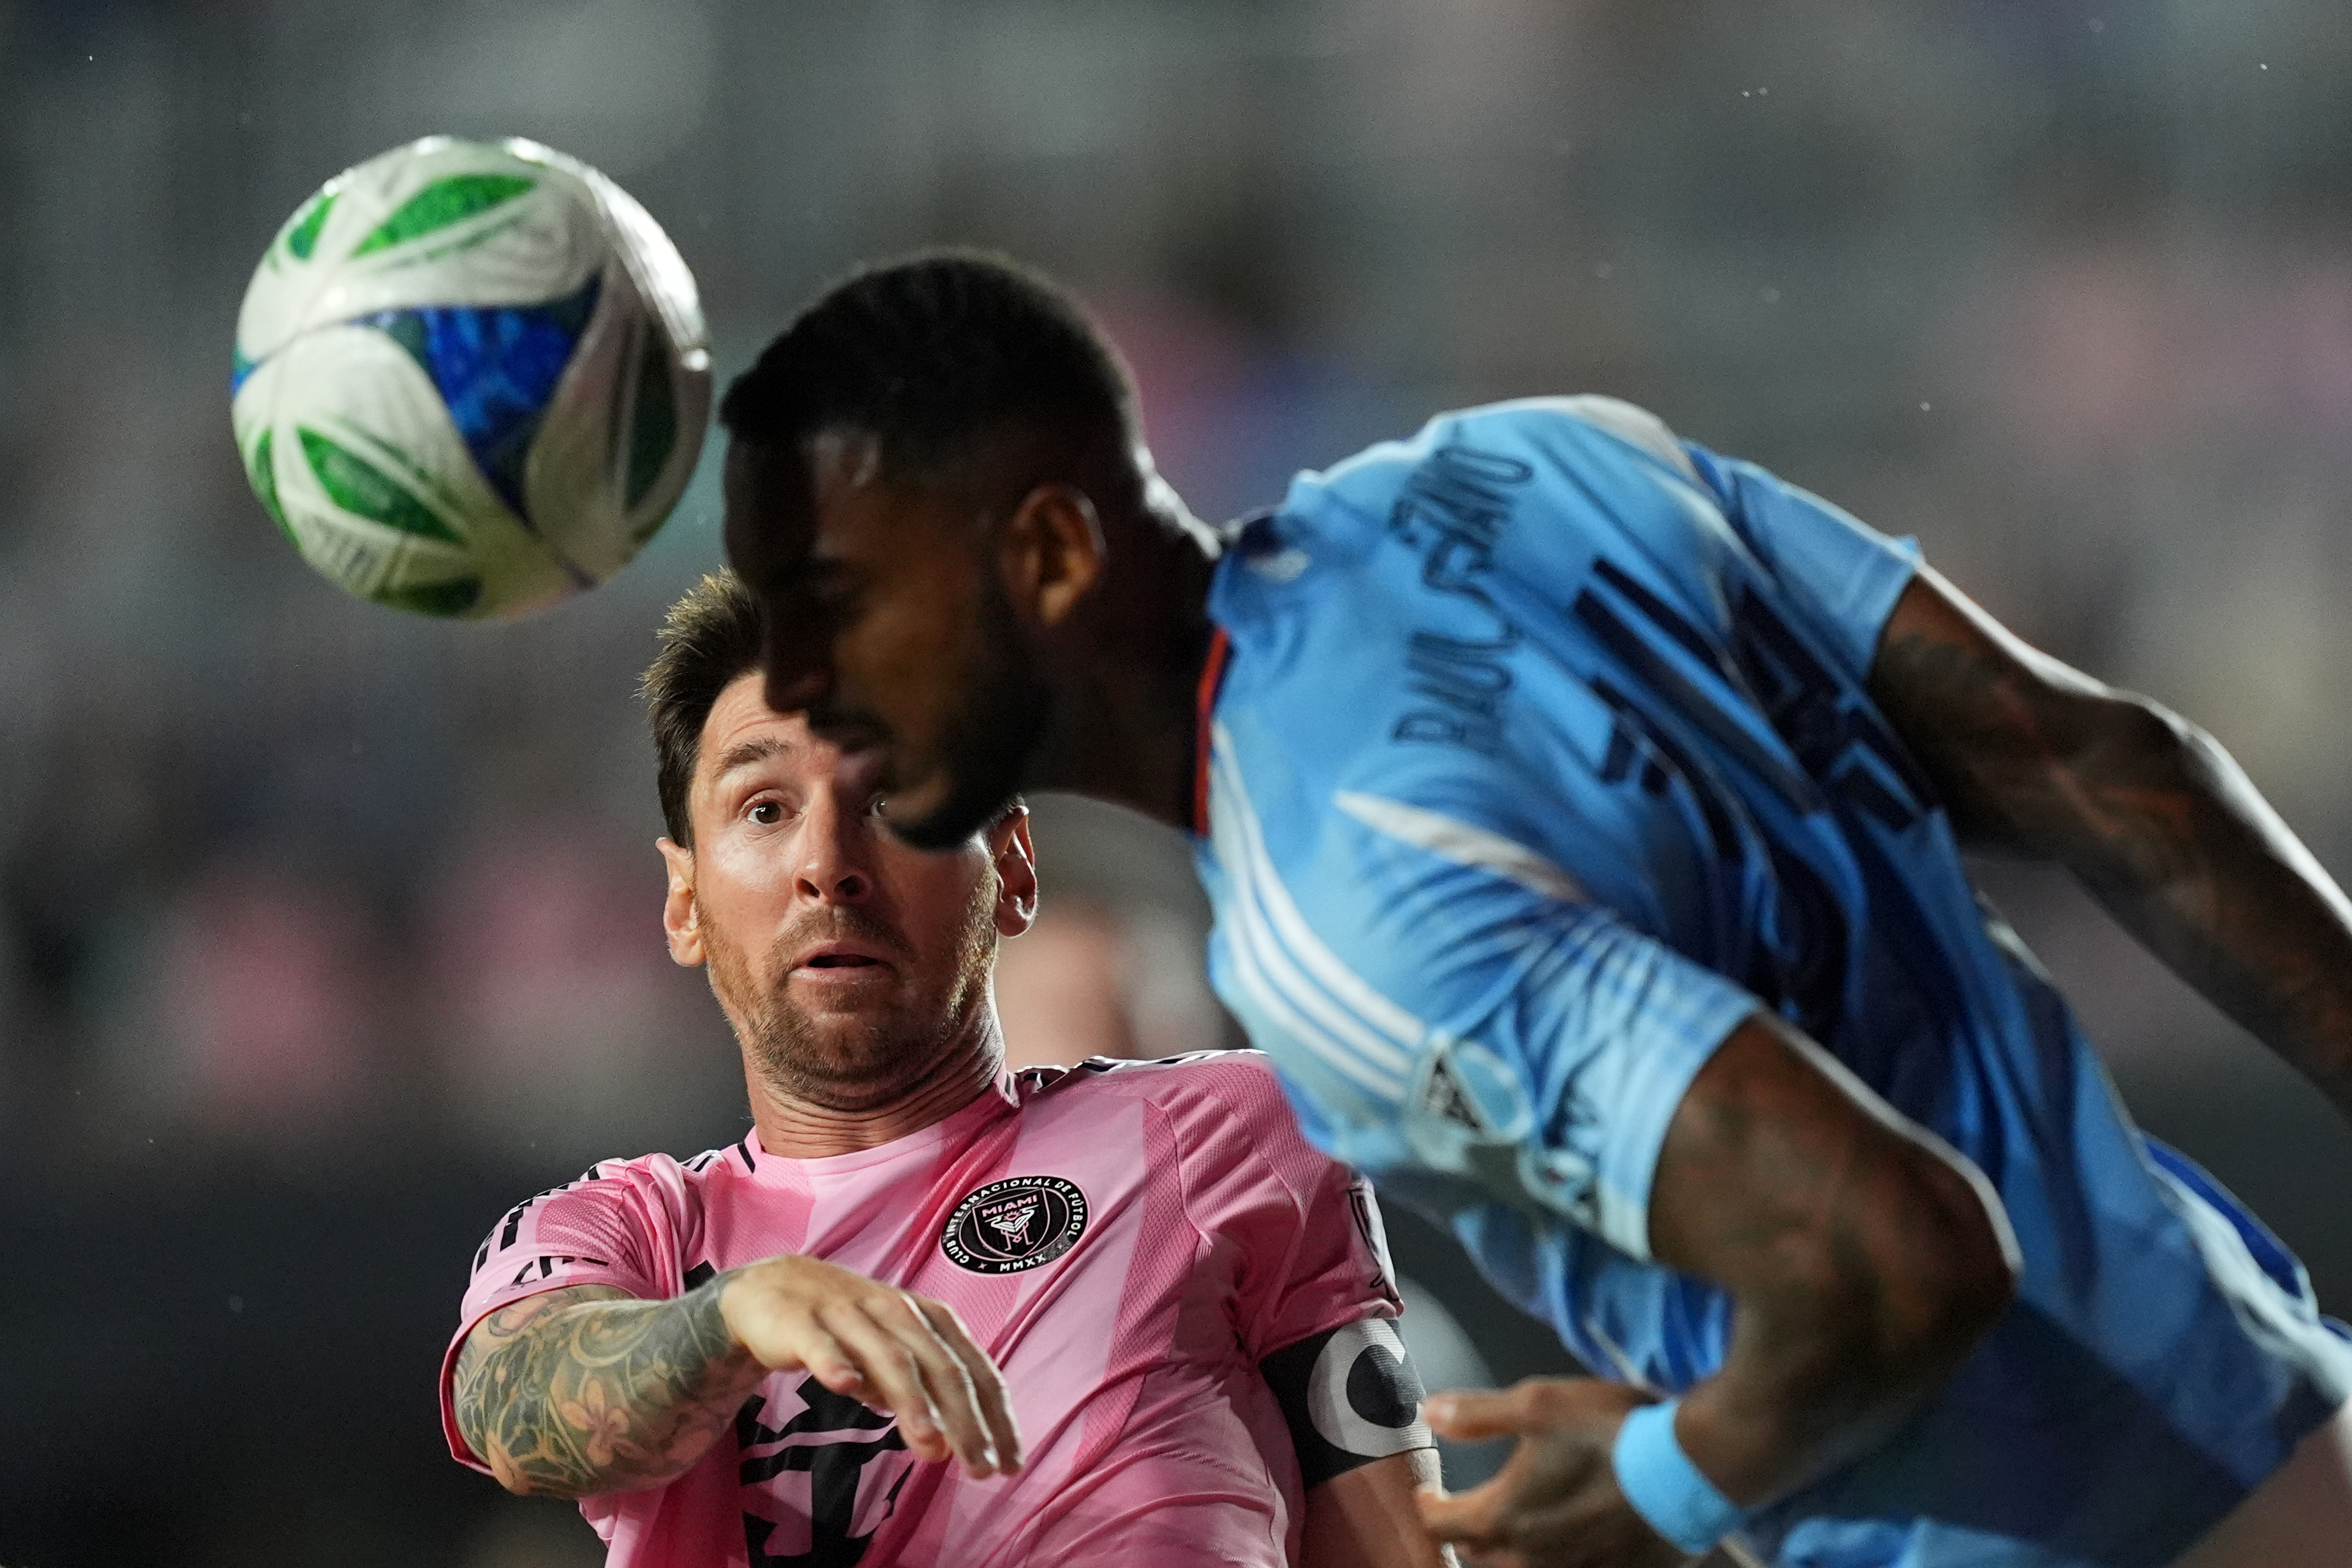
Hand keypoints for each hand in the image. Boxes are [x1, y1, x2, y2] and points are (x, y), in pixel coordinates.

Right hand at [719, 1255, 1021, 1478]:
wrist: (772, 1288)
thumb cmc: (849, 1328)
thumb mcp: (894, 1357)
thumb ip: (922, 1395)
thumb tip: (949, 1447)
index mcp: (928, 1320)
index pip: (974, 1369)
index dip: (997, 1416)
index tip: (1011, 1463)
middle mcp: (896, 1311)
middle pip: (940, 1367)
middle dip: (966, 1420)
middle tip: (983, 1468)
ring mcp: (849, 1314)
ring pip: (888, 1357)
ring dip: (912, 1400)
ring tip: (932, 1443)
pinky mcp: (801, 1322)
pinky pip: (820, 1344)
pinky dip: (834, 1362)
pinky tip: (845, 1386)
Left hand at [1415, 1378, 1689, 1567]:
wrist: (1695, 1467)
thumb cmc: (1614, 1431)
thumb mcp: (1539, 1404)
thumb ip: (1479, 1414)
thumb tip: (1430, 1412)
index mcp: (1504, 1517)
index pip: (1439, 1525)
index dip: (1426, 1505)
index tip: (1427, 1492)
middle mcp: (1531, 1559)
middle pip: (1476, 1557)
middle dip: (1464, 1536)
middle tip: (1465, 1513)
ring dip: (1505, 1554)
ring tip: (1508, 1531)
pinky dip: (1553, 1561)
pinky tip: (1564, 1541)